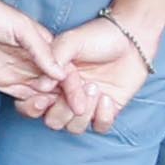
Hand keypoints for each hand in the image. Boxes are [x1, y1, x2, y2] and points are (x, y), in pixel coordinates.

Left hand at [0, 0, 67, 112]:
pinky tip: (39, 109)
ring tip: (56, 112)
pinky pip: (20, 98)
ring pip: (40, 95)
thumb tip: (60, 74)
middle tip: (74, 112)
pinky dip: (31, 106)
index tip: (82, 100)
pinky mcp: (0, 81)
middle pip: (56, 86)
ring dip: (50, 105)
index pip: (65, 70)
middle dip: (66, 100)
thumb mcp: (21, 27)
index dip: (74, 86)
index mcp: (44, 47)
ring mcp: (18, 73)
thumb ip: (41, 51)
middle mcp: (34, 62)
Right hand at [40, 19, 155, 131]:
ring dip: (84, 113)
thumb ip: (54, 59)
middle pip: (53, 121)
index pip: (32, 104)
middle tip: (79, 88)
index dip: (34, 107)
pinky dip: (103, 116)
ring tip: (95, 88)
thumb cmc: (99, 36)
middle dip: (63, 110)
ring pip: (74, 128)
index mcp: (51, 81)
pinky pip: (100, 127)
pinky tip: (108, 98)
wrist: (132, 39)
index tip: (47, 96)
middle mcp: (66, 96)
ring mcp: (87, 105)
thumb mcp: (71, 41)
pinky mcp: (107, 111)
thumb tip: (42, 85)